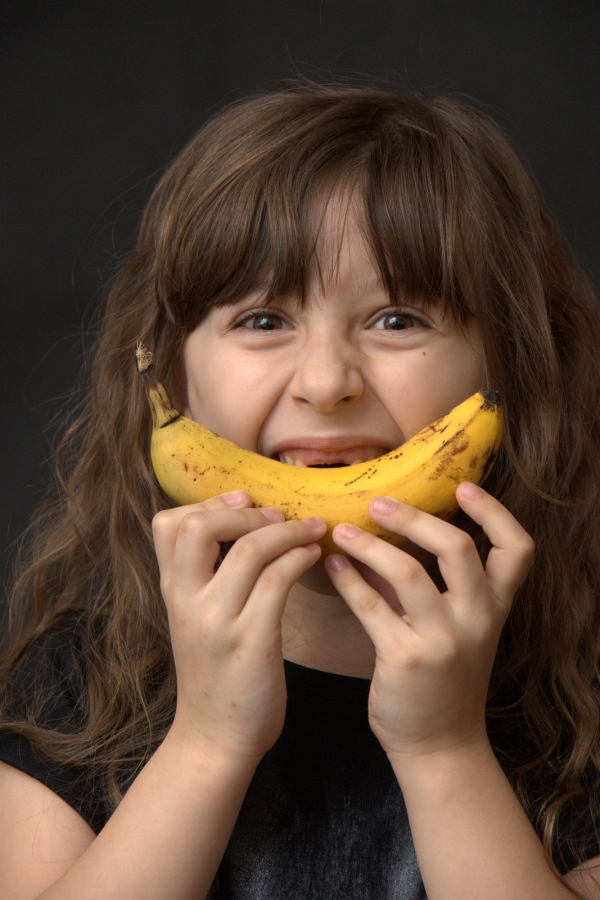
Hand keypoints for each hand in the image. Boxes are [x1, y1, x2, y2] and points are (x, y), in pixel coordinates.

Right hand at [152, 491, 325, 762]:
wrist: (214, 740)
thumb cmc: (214, 676)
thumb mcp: (192, 621)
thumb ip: (202, 581)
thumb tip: (236, 532)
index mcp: (172, 593)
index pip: (167, 524)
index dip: (206, 502)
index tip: (242, 500)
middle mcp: (187, 602)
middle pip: (198, 526)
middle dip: (242, 509)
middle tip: (276, 513)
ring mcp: (218, 622)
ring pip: (249, 549)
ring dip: (287, 530)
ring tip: (311, 529)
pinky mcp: (251, 641)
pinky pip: (278, 581)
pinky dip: (300, 558)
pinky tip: (314, 557)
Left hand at [324, 483, 534, 761]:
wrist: (440, 745)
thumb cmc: (444, 679)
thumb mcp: (460, 630)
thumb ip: (437, 585)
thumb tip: (392, 531)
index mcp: (495, 608)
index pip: (517, 551)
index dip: (495, 513)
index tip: (465, 487)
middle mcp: (476, 620)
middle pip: (456, 548)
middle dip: (414, 518)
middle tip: (379, 503)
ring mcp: (443, 640)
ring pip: (407, 572)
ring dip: (369, 544)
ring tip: (341, 530)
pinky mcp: (405, 659)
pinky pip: (370, 606)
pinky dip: (347, 579)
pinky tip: (331, 565)